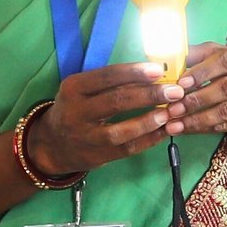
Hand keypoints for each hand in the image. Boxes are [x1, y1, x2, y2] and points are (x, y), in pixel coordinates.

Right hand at [25, 60, 183, 173]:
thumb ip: (111, 83)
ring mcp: (86, 136)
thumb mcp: (83, 90)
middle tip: (175, 91)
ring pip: (120, 130)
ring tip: (170, 113)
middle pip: (116, 101)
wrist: (51, 144)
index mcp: (74, 88)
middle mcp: (77, 111)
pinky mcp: (96, 156)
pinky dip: (148, 140)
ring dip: (148, 121)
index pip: (106, 76)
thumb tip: (154, 73)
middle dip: (149, 95)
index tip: (159, 70)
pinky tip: (165, 131)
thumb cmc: (77, 109)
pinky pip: (126, 149)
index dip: (134, 73)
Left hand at [170, 40, 226, 139]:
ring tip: (176, 122)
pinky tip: (188, 128)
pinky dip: (205, 128)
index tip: (180, 83)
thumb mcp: (224, 56)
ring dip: (198, 118)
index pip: (225, 61)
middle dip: (197, 99)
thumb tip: (172, 56)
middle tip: (173, 107)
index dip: (201, 72)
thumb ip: (200, 54)